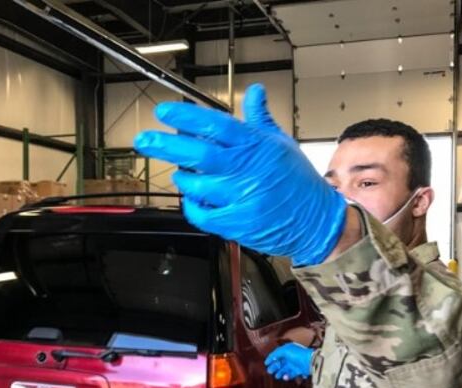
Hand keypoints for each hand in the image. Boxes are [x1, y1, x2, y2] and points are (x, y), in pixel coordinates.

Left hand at [134, 84, 346, 265]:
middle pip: (199, 153)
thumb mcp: (281, 143)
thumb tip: (254, 92)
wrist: (317, 222)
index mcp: (257, 146)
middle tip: (144, 140)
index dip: (187, 117)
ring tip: (182, 173)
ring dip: (182, 177)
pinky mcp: (237, 223)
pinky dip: (192, 204)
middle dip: (166, 145)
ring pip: (195, 184)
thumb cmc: (298, 182)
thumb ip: (260, 118)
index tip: (165, 113)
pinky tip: (194, 198)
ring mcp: (241, 198)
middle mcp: (247, 170)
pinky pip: (201, 212)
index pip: (216, 125)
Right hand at [264, 342, 314, 380]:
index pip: (277, 354)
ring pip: (284, 369)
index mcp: (287, 350)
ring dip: (279, 372)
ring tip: (276, 376)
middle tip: (270, 371)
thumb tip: (271, 357)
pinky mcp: (298, 371)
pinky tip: (285, 377)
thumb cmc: (298, 354)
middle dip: (274, 367)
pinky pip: (290, 374)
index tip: (266, 363)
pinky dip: (287, 376)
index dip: (271, 359)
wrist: (310, 361)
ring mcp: (294, 364)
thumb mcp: (285, 350)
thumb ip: (276, 353)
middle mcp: (290, 357)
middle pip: (280, 362)